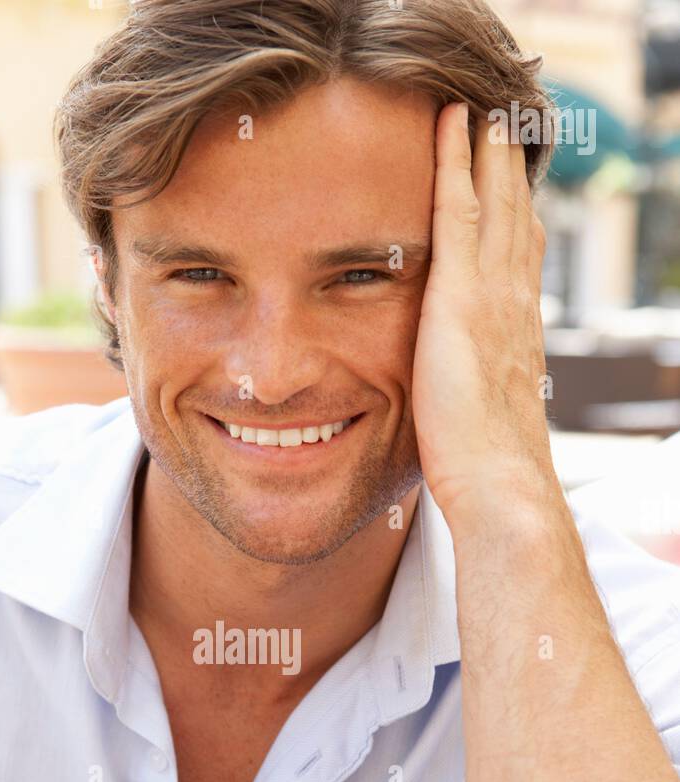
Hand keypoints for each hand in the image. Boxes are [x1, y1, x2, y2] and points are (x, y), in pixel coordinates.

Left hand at [411, 103, 556, 526]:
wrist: (500, 486)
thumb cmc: (485, 475)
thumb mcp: (480, 424)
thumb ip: (473, 399)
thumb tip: (462, 406)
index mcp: (518, 335)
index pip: (519, 263)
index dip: (517, 222)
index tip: (514, 192)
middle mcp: (515, 305)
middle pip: (516, 220)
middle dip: (511, 174)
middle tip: (505, 128)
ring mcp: (493, 295)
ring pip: (495, 200)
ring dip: (488, 151)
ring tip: (482, 110)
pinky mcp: (461, 296)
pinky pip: (457, 209)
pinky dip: (455, 162)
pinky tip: (449, 123)